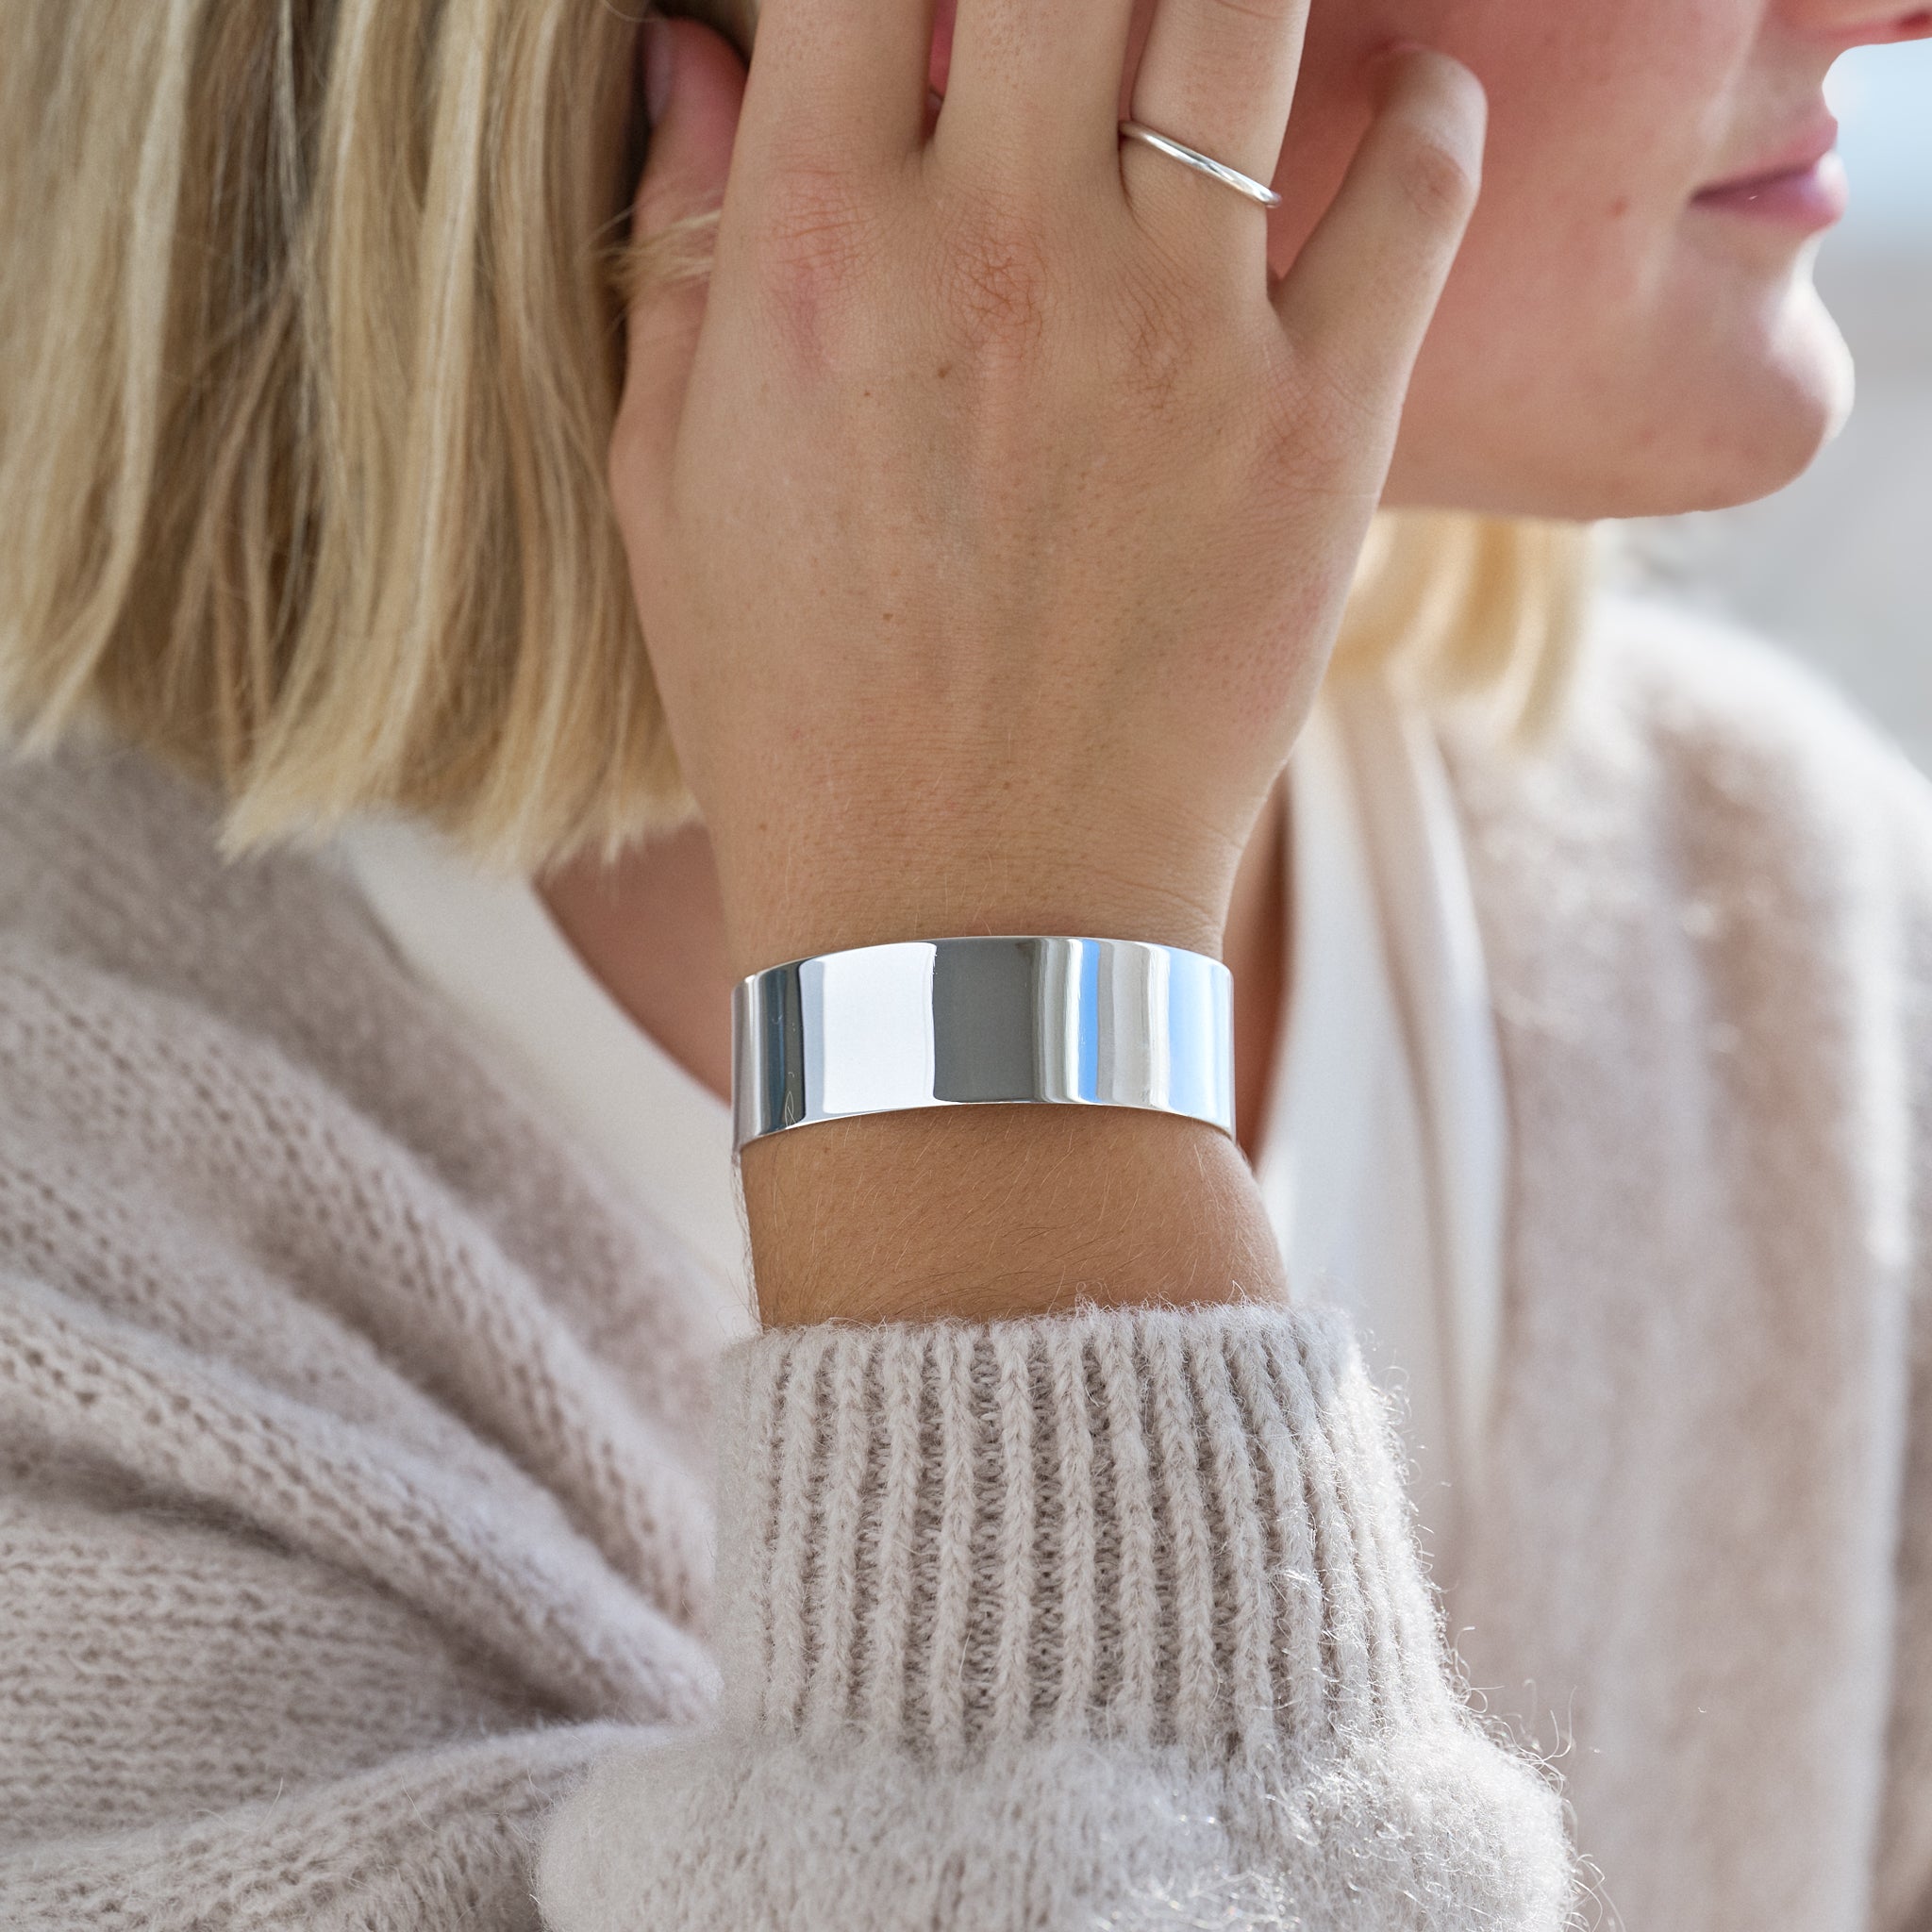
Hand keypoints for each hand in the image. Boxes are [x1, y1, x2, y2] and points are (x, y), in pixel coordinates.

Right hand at [611, 0, 1485, 982]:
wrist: (965, 919)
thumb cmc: (801, 716)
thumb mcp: (674, 493)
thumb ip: (684, 247)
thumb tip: (698, 51)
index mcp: (818, 249)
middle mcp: (1001, 247)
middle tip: (1093, 15)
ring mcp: (1175, 332)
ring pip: (1250, 4)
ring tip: (1225, 12)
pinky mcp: (1319, 427)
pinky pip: (1419, 189)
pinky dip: (1430, 114)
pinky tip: (1406, 101)